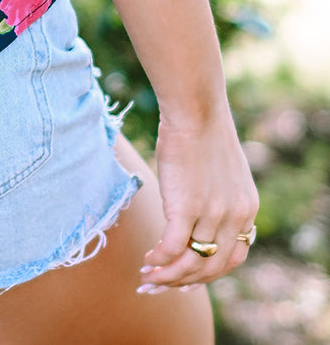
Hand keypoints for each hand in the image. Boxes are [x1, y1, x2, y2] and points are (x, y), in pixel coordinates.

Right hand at [138, 109, 258, 293]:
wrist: (195, 109)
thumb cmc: (202, 130)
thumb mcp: (223, 172)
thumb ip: (218, 197)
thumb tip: (197, 210)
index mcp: (247, 210)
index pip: (232, 259)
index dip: (208, 274)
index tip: (186, 281)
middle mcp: (235, 218)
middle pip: (211, 267)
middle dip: (184, 283)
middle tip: (159, 285)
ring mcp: (212, 214)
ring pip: (190, 262)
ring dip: (167, 275)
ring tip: (147, 276)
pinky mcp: (187, 207)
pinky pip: (173, 247)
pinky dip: (159, 259)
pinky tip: (147, 258)